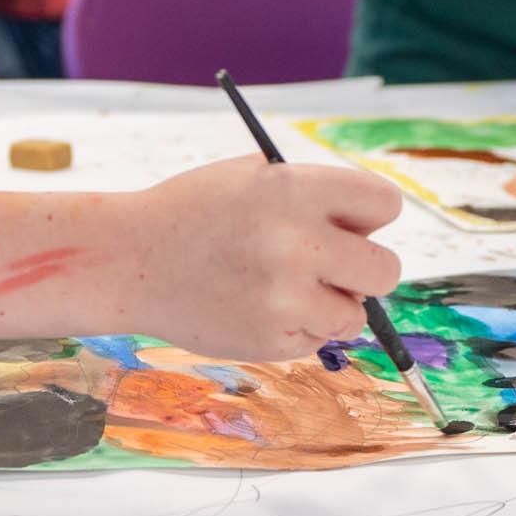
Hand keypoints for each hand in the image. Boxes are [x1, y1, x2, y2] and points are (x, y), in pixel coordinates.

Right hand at [133, 158, 404, 360]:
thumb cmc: (195, 212)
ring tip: (284, 287)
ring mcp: (285, 296)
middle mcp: (298, 243)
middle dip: (364, 269)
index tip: (351, 226)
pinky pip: (317, 338)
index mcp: (297, 190)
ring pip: (355, 313)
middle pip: (386, 269)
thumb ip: (314, 195)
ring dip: (331, 304)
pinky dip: (297, 327)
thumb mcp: (253, 176)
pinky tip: (256, 306)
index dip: (370, 217)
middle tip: (330, 266)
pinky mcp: (272, 338)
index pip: (385, 204)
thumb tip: (370, 228)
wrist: (129, 259)